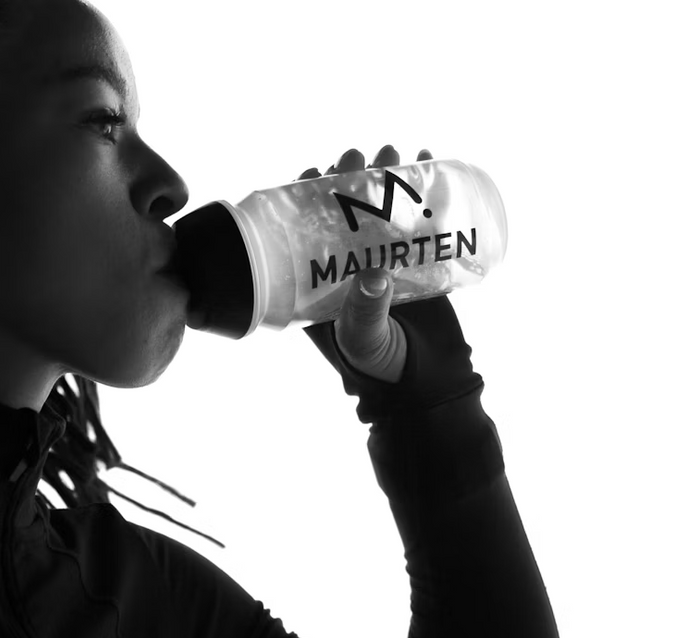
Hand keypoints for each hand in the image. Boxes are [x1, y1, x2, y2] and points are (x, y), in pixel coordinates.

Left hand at [299, 146, 433, 383]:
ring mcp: (386, 257)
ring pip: (382, 205)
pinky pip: (420, 217)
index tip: (314, 171)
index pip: (308, 227)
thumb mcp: (363, 339)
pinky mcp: (421, 260)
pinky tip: (427, 161)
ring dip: (387, 174)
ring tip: (395, 153)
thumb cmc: (379, 367)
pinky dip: (425, 189)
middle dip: (352, 175)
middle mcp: (350, 262)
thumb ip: (365, 312)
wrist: (427, 385)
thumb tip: (373, 276)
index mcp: (322, 278)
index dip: (308, 196)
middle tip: (360, 156)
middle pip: (347, 207)